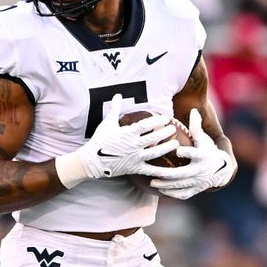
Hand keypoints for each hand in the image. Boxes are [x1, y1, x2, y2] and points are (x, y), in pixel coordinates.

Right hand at [55, 94, 179, 187]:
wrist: (92, 161)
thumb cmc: (99, 140)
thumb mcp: (107, 123)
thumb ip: (114, 109)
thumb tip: (117, 94)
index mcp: (127, 133)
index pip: (146, 125)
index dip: (157, 121)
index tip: (166, 118)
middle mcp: (133, 145)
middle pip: (153, 138)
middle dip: (165, 132)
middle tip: (173, 127)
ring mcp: (134, 158)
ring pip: (154, 153)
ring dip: (166, 148)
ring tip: (175, 144)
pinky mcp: (134, 168)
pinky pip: (149, 170)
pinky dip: (159, 171)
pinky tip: (169, 170)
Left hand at [149, 108, 235, 199]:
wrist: (221, 170)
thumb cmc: (207, 150)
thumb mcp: (204, 139)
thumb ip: (196, 127)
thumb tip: (193, 110)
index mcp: (202, 156)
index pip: (194, 154)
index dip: (187, 153)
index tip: (177, 150)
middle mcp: (200, 171)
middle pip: (183, 174)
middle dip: (168, 174)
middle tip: (154, 172)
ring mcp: (198, 182)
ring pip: (181, 185)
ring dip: (166, 185)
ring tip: (153, 182)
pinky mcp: (195, 190)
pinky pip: (183, 194)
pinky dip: (172, 193)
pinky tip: (161, 190)